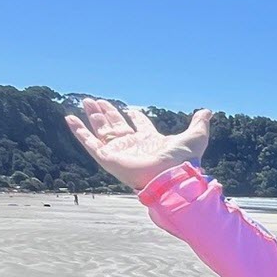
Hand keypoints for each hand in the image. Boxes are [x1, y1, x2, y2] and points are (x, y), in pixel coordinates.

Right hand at [64, 98, 212, 192]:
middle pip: (117, 126)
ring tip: (86, 100)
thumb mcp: (195, 137)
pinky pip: (89, 142)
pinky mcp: (107, 158)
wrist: (171, 176)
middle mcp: (133, 146)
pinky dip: (78, 130)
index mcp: (150, 141)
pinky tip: (69, 117)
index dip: (135, 117)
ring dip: (93, 116)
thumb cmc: (183, 160)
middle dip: (108, 113)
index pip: (140, 126)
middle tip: (98, 100)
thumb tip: (208, 111)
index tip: (131, 109)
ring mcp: (119, 151)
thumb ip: (199, 124)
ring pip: (102, 130)